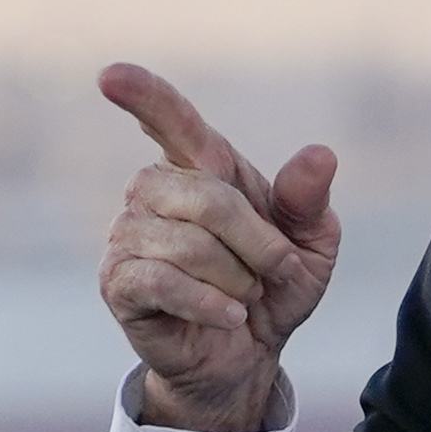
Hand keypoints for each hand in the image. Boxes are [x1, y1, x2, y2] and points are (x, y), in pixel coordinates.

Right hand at [95, 62, 340, 431]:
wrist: (248, 355)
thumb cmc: (274, 287)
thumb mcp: (311, 245)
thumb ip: (309, 201)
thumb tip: (319, 155)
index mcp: (203, 168)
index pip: (171, 120)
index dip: (144, 96)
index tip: (110, 76)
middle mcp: (155, 192)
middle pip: (205, 195)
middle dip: (255, 240)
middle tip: (277, 270)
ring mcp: (128, 236)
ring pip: (186, 243)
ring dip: (234, 276)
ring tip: (245, 295)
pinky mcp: (118, 283)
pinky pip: (162, 281)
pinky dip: (208, 301)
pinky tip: (228, 316)